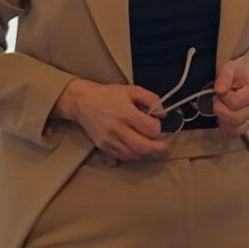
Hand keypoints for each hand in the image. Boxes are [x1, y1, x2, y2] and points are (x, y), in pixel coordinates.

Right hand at [54, 79, 170, 160]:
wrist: (83, 102)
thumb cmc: (109, 95)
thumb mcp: (132, 90)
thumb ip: (151, 99)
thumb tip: (163, 113)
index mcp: (126, 113)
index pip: (151, 128)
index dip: (159, 127)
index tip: (157, 123)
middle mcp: (117, 129)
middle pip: (144, 147)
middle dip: (159, 147)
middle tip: (166, 144)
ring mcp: (109, 140)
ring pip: (134, 154)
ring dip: (147, 152)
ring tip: (152, 145)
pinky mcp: (103, 147)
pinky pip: (123, 157)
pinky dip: (134, 155)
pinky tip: (138, 147)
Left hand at [211, 55, 248, 136]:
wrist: (247, 76)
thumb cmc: (238, 72)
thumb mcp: (230, 68)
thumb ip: (224, 77)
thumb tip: (219, 90)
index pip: (236, 102)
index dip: (223, 97)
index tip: (221, 89)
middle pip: (235, 118)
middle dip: (220, 109)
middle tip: (217, 100)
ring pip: (235, 128)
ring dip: (222, 119)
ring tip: (221, 107)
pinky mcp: (247, 124)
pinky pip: (235, 133)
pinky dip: (225, 127)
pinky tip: (222, 116)